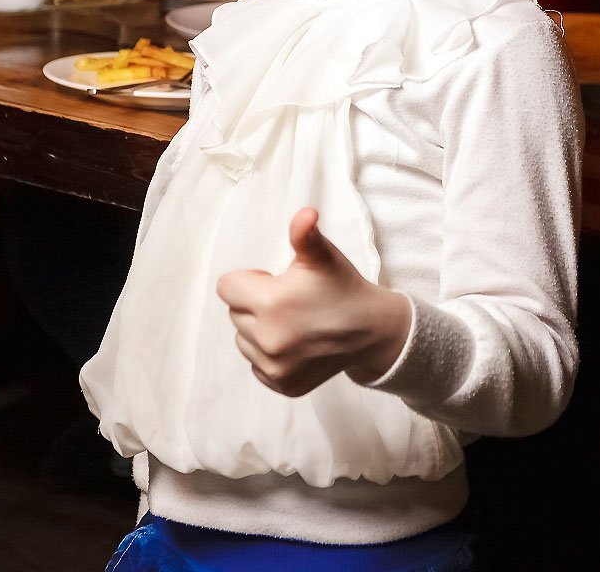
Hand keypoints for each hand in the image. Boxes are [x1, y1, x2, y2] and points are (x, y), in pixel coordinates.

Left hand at [216, 207, 411, 397]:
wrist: (372, 331)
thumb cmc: (342, 287)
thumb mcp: (322, 256)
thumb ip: (304, 234)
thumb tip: (305, 213)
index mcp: (272, 304)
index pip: (227, 287)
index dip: (250, 280)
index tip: (276, 282)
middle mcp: (269, 340)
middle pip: (235, 313)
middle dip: (255, 304)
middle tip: (289, 301)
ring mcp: (275, 367)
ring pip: (243, 340)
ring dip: (260, 330)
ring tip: (293, 322)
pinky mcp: (282, 385)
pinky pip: (257, 366)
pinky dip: (270, 355)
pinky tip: (296, 344)